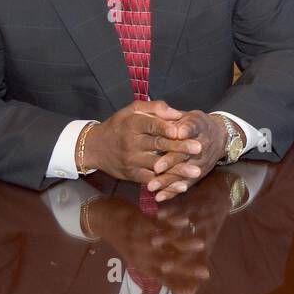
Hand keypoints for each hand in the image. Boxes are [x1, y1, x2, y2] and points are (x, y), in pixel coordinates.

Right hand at [82, 100, 204, 184]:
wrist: (95, 148)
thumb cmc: (119, 125)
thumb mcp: (132, 110)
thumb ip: (154, 108)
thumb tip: (177, 113)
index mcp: (132, 125)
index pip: (151, 125)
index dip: (166, 128)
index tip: (182, 130)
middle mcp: (131, 143)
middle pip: (158, 145)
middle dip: (180, 147)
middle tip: (199, 148)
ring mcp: (131, 161)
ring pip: (157, 166)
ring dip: (178, 169)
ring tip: (196, 171)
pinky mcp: (132, 175)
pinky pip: (151, 180)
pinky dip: (167, 184)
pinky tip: (182, 185)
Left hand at [85, 193, 215, 293]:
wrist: (102, 220)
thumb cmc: (125, 238)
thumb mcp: (138, 255)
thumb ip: (154, 263)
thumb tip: (172, 273)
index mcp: (142, 265)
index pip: (162, 279)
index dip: (177, 286)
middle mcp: (142, 256)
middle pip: (167, 265)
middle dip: (187, 269)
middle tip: (206, 273)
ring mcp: (140, 240)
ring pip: (166, 244)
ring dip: (184, 244)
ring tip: (202, 244)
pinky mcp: (139, 223)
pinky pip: (159, 224)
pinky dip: (172, 223)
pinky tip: (186, 222)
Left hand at [145, 111, 228, 201]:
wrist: (219, 136)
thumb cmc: (196, 124)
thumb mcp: (189, 115)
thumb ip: (174, 117)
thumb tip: (166, 121)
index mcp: (198, 127)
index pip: (190, 129)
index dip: (182, 134)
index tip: (173, 137)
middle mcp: (202, 146)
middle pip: (186, 155)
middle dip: (171, 162)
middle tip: (156, 168)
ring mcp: (201, 162)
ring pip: (184, 173)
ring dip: (168, 181)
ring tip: (151, 186)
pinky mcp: (199, 174)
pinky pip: (185, 184)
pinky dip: (172, 192)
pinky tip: (159, 197)